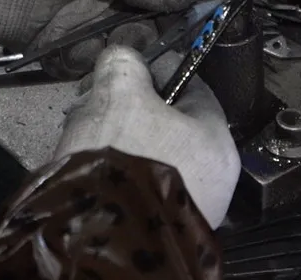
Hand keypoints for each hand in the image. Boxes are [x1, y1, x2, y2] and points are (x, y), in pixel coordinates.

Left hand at [0, 0, 190, 66]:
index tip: (176, 23)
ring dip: (103, 48)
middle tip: (117, 33)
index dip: (171, 2)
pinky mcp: (59, 43)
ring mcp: (82, 17)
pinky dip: (74, 60)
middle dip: (135, 32)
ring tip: (79, 40)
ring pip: (115, 45)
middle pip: (144, 20)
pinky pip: (83, 61)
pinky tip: (56, 48)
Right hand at [55, 46, 240, 228]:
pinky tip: (90, 162)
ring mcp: (186, 205)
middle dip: (129, 103)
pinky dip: (117, 165)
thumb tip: (122, 57)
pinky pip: (139, 179)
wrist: (98, 244)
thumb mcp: (119, 93)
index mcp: (216, 141)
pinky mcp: (159, 226)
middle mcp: (213, 178)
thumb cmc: (121, 159)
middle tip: (96, 99)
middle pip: (170, 119)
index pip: (193, 85)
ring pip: (150, 149)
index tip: (129, 66)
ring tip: (84, 131)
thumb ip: (124, 64)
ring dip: (118, 133)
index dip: (158, 68)